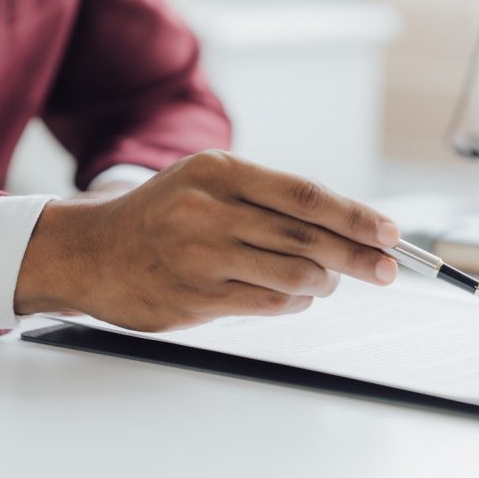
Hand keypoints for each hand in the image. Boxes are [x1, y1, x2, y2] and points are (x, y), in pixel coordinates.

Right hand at [14, 150, 401, 331]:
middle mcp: (209, 211)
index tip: (390, 232)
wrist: (89, 250)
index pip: (306, 195)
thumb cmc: (163, 214)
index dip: (356, 216)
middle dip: (358, 256)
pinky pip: (268, 305)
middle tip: (387, 268)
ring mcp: (200, 258)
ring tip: (329, 278)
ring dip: (325, 281)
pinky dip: (295, 302)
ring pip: (293, 275)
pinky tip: (296, 296)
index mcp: (220, 172)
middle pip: (307, 238)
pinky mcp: (195, 299)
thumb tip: (347, 224)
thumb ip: (271, 199)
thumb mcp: (210, 183)